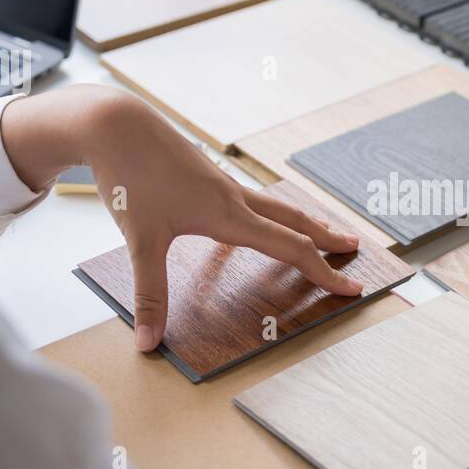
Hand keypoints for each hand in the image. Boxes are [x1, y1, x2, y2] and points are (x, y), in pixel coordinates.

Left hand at [1, 86, 362, 351]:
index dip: (323, 272)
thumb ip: (149, 295)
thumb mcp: (139, 242)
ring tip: (320, 231)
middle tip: (354, 249)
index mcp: (229, 215)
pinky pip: (251, 199)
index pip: (290, 249)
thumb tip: (147, 343)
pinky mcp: (206, 175)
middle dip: (325, 239)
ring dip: (302, 222)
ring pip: (275, 206)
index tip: (351, 287)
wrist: (114, 124)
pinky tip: (254, 219)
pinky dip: (269, 213)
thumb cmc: (129, 177)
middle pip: (294, 221)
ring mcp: (221, 183)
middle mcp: (234, 198)